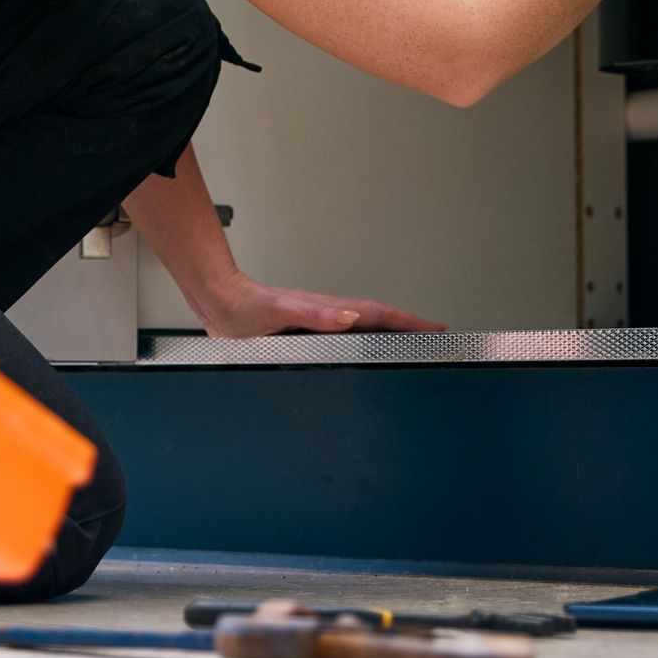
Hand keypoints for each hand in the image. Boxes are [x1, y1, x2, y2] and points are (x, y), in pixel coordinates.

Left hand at [196, 272, 445, 336]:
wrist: (219, 303)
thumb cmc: (243, 308)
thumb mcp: (279, 312)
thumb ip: (313, 314)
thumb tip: (350, 317)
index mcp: (327, 309)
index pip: (379, 314)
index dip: (410, 322)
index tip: (436, 328)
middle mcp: (328, 315)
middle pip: (379, 321)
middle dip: (410, 328)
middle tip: (437, 337)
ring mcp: (320, 324)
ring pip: (365, 330)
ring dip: (391, 336)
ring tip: (414, 346)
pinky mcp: (308, 334)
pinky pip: (348, 339)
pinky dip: (367, 344)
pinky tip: (368, 354)